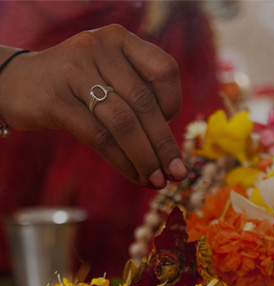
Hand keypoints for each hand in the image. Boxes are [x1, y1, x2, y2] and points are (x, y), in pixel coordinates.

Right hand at [0, 24, 186, 188]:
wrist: (18, 82)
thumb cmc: (79, 84)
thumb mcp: (110, 74)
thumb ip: (140, 95)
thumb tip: (173, 150)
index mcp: (120, 39)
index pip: (164, 70)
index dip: (173, 102)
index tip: (170, 124)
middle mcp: (99, 48)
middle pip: (144, 103)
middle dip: (164, 144)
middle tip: (178, 173)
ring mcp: (74, 72)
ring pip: (123, 123)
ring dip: (146, 158)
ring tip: (158, 181)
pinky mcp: (55, 100)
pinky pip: (99, 137)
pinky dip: (122, 161)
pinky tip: (135, 175)